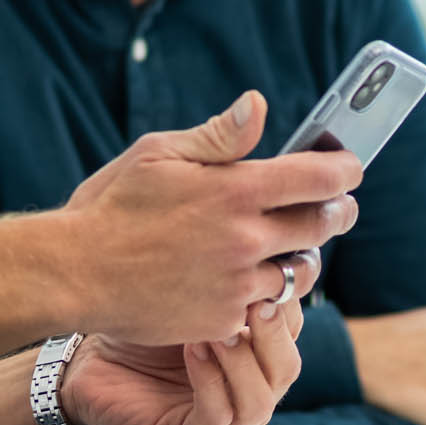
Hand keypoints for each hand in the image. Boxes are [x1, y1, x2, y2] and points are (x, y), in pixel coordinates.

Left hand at [56, 288, 302, 424]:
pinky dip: (210, 382)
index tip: (265, 265)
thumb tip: (272, 239)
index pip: (291, 330)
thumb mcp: (191, 293)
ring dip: (242, 361)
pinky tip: (194, 349)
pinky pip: (216, 417)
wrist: (86, 358)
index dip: (284, 299)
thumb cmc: (140, 322)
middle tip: (254, 299)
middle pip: (287, 369)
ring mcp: (223, 423)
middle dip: (274, 334)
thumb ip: (231, 275)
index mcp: (257, 356)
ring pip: (259, 402)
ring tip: (220, 327)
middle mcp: (249, 391)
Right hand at [57, 91, 360, 345]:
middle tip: (340, 207)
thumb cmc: (112, 206)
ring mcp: (238, 283)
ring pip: (299, 271)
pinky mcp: (225, 319)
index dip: (344, 169)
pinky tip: (249, 279)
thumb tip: (259, 105)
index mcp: (236, 189)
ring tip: (295, 245)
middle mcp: (246, 238)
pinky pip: (264, 305)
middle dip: (338, 212)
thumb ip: (218, 136)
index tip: (351, 167)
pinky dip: (263, 290)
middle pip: (322, 225)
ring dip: (302, 255)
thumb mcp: (158, 154)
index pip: (319, 177)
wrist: (74, 274)